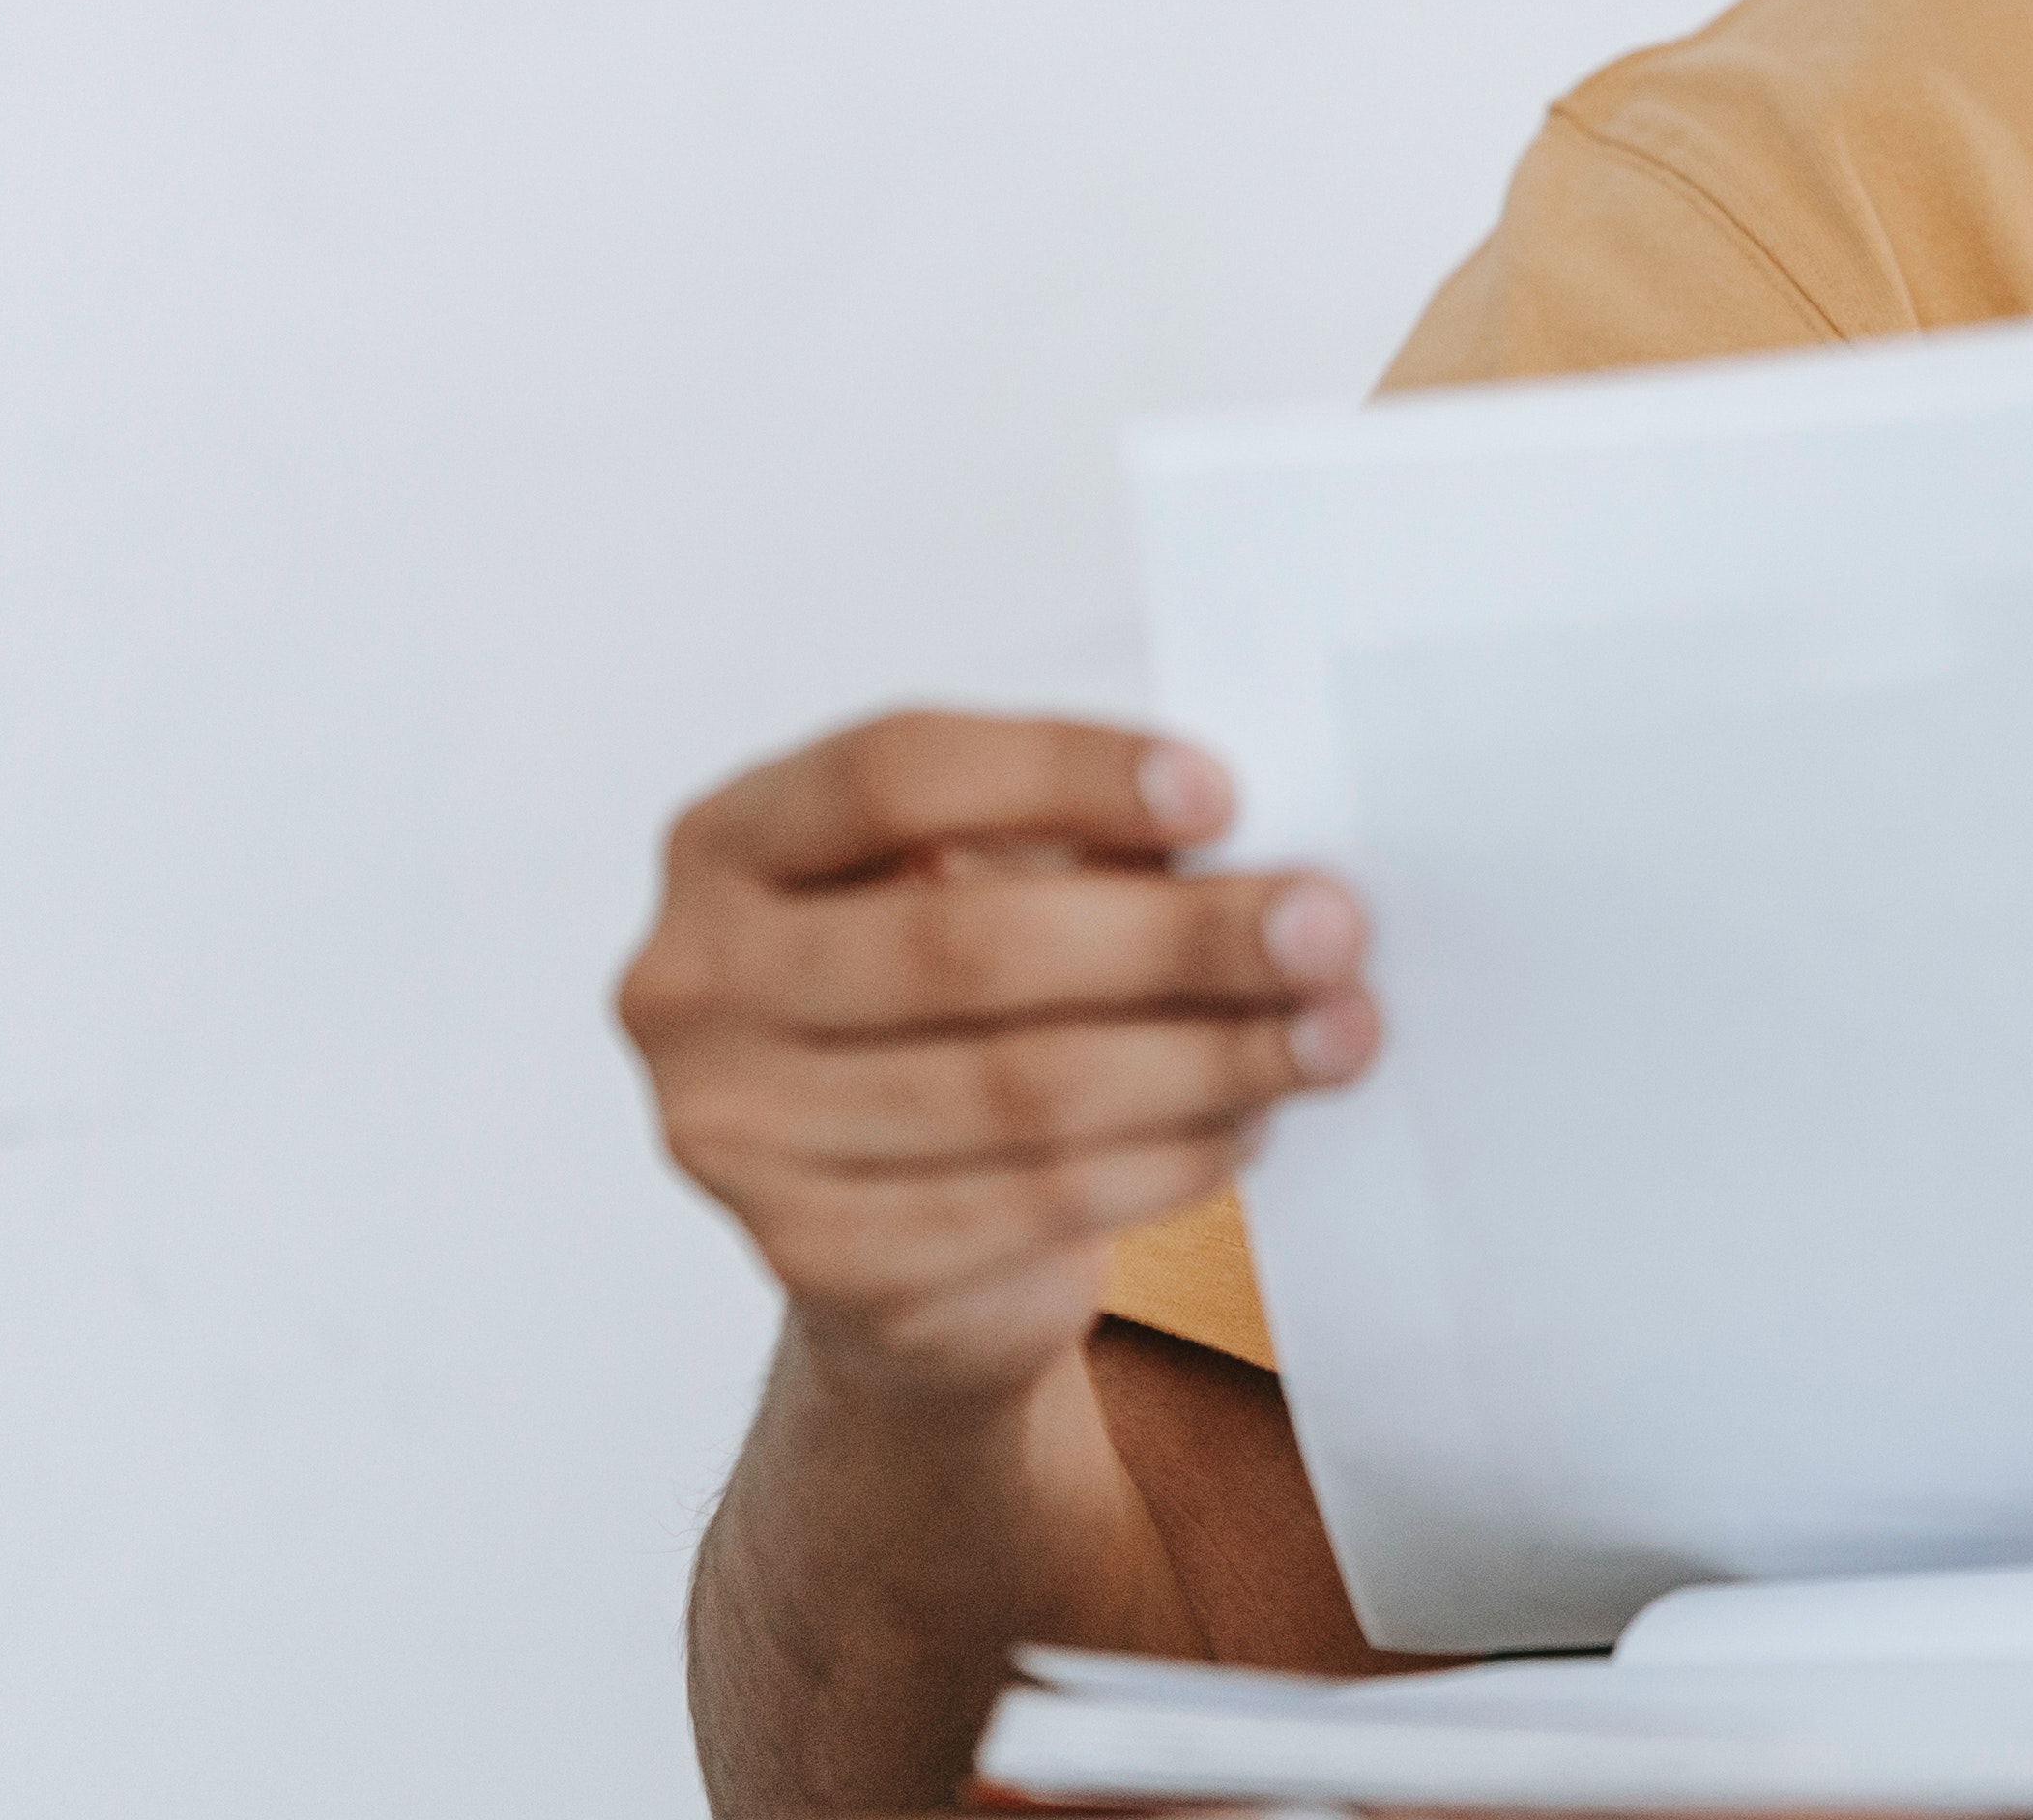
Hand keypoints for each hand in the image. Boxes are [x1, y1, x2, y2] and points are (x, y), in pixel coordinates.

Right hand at [617, 711, 1377, 1412]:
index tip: (1227, 791)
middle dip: (1180, 937)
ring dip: (1210, 1058)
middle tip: (1334, 927)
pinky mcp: (812, 1261)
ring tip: (1338, 1032)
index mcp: (729, 843)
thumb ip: (1083, 850)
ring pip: (1018, 1088)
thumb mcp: (982, 885)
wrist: (888, 1234)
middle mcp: (693, 984)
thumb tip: (1266, 855)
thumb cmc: (954, 1007)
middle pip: (967, 945)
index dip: (1066, 772)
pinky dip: (1170, 1158)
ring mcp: (734, 1133)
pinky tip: (1253, 1121)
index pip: (895, 773)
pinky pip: (1031, 1201)